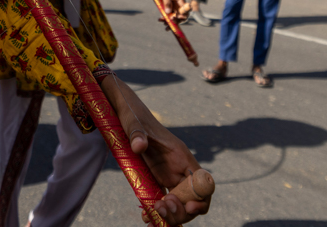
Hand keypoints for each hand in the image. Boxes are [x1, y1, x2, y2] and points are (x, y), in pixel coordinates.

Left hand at [99, 74, 212, 222]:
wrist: (124, 111)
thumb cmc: (132, 114)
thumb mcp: (133, 122)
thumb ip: (136, 133)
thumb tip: (138, 146)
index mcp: (180, 155)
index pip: (203, 181)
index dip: (201, 198)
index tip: (189, 208)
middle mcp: (178, 167)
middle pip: (192, 198)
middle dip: (181, 212)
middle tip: (161, 212)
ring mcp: (168, 174)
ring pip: (179, 203)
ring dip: (169, 215)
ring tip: (150, 217)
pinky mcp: (157, 178)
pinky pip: (164, 200)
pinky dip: (158, 212)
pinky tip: (146, 218)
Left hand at [154, 0, 187, 23]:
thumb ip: (167, 2)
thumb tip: (168, 12)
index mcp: (181, 1)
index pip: (186, 11)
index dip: (182, 16)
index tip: (175, 17)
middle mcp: (179, 5)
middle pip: (180, 16)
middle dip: (175, 21)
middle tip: (168, 23)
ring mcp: (174, 7)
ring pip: (174, 17)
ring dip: (169, 21)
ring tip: (163, 23)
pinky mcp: (169, 8)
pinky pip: (169, 15)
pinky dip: (165, 19)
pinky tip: (160, 20)